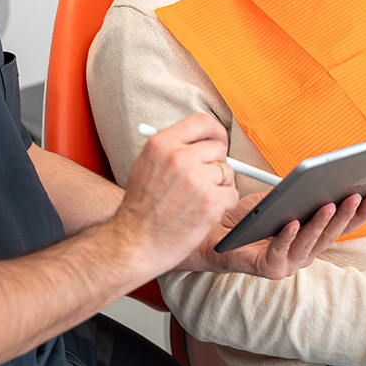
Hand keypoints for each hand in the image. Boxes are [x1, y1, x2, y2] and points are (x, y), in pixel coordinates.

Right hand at [114, 114, 240, 277]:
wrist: (134, 243)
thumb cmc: (140, 208)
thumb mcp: (145, 164)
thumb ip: (171, 147)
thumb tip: (199, 139)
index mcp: (162, 143)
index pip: (202, 122)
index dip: (215, 132)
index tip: (217, 142)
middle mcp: (179, 157)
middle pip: (218, 149)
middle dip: (215, 165)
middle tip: (203, 181)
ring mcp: (196, 179)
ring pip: (228, 172)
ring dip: (219, 186)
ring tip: (197, 200)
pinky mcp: (210, 201)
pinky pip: (232, 194)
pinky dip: (223, 205)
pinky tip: (203, 213)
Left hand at [183, 191, 365, 278]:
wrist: (210, 233)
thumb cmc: (245, 217)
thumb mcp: (277, 200)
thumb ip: (298, 195)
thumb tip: (322, 177)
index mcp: (310, 237)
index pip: (341, 226)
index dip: (359, 213)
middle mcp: (303, 254)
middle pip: (331, 235)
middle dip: (346, 214)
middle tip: (357, 195)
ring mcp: (286, 263)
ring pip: (309, 244)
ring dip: (321, 224)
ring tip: (330, 204)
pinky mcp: (266, 268)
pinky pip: (279, 252)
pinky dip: (287, 237)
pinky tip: (293, 221)